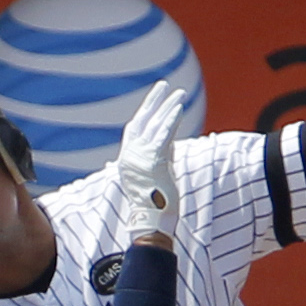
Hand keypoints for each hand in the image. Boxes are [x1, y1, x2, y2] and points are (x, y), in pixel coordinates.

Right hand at [115, 79, 189, 241]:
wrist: (153, 220)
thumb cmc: (156, 202)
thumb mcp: (155, 174)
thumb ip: (160, 155)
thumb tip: (171, 138)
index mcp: (127, 159)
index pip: (134, 129)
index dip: (145, 113)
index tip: (155, 99)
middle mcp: (130, 156)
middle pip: (142, 121)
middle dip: (153, 102)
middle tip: (163, 86)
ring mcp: (140, 158)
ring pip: (154, 126)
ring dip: (167, 107)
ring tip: (179, 93)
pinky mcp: (153, 161)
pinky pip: (163, 136)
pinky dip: (171, 120)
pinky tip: (178, 108)